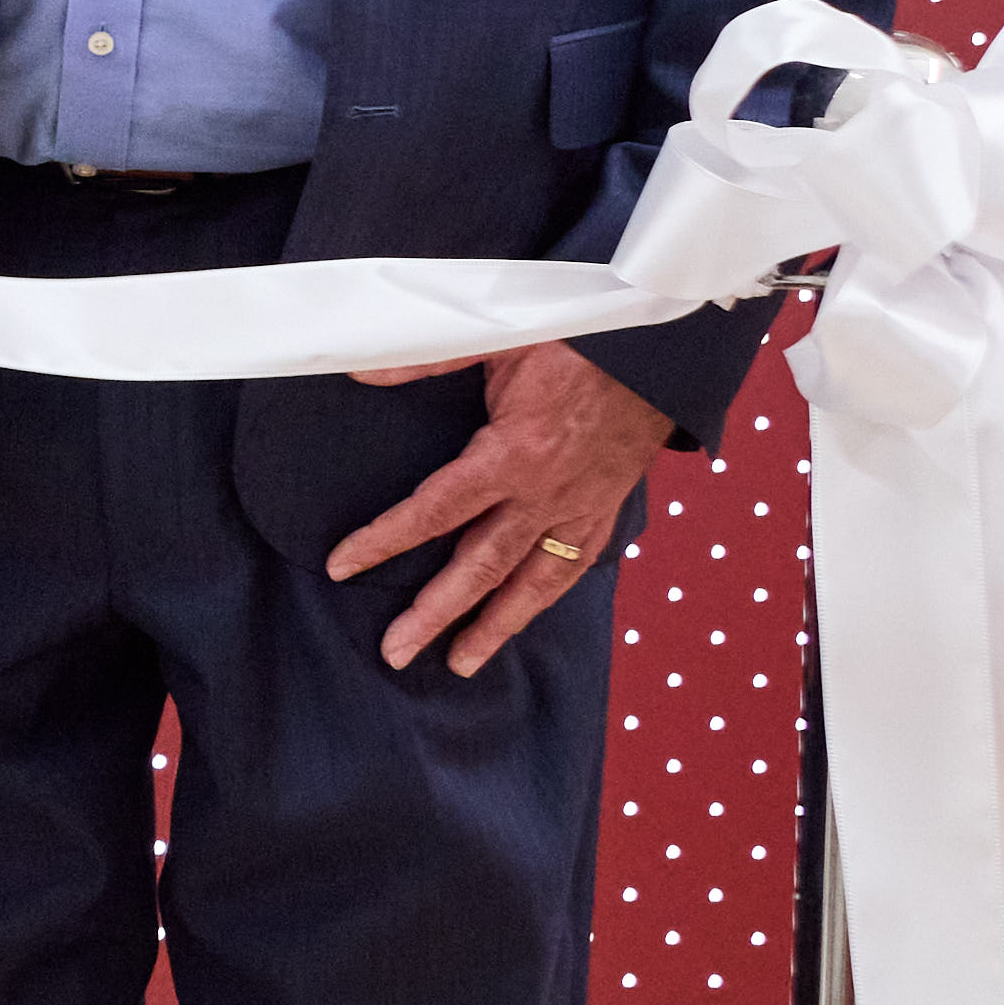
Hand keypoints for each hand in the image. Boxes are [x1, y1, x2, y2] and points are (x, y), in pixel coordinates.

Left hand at [323, 340, 671, 674]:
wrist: (662, 351)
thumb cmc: (577, 342)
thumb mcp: (498, 340)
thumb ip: (426, 361)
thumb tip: (358, 368)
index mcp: (512, 454)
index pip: (435, 510)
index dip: (385, 540)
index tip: (342, 566)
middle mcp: (545, 494)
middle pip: (481, 566)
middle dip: (436, 613)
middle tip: (395, 651)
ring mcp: (581, 508)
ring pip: (533, 582)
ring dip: (494, 627)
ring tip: (458, 664)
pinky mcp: (607, 510)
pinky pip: (573, 567)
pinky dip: (545, 598)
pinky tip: (520, 618)